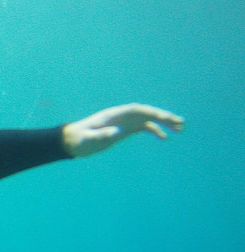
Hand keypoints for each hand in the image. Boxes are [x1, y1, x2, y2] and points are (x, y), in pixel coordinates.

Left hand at [62, 104, 183, 157]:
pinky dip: (155, 131)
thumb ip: (101, 135)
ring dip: (163, 122)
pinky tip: (165, 138)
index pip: (136, 109)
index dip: (150, 112)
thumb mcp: (88, 139)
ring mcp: (123, 123)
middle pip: (145, 112)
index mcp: (114, 115)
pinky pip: (143, 128)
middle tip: (180, 123)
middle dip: (163, 116)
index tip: (164, 118)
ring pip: (147, 119)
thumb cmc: (78, 140)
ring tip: (179, 128)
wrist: (72, 142)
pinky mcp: (124, 130)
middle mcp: (121, 117)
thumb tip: (116, 132)